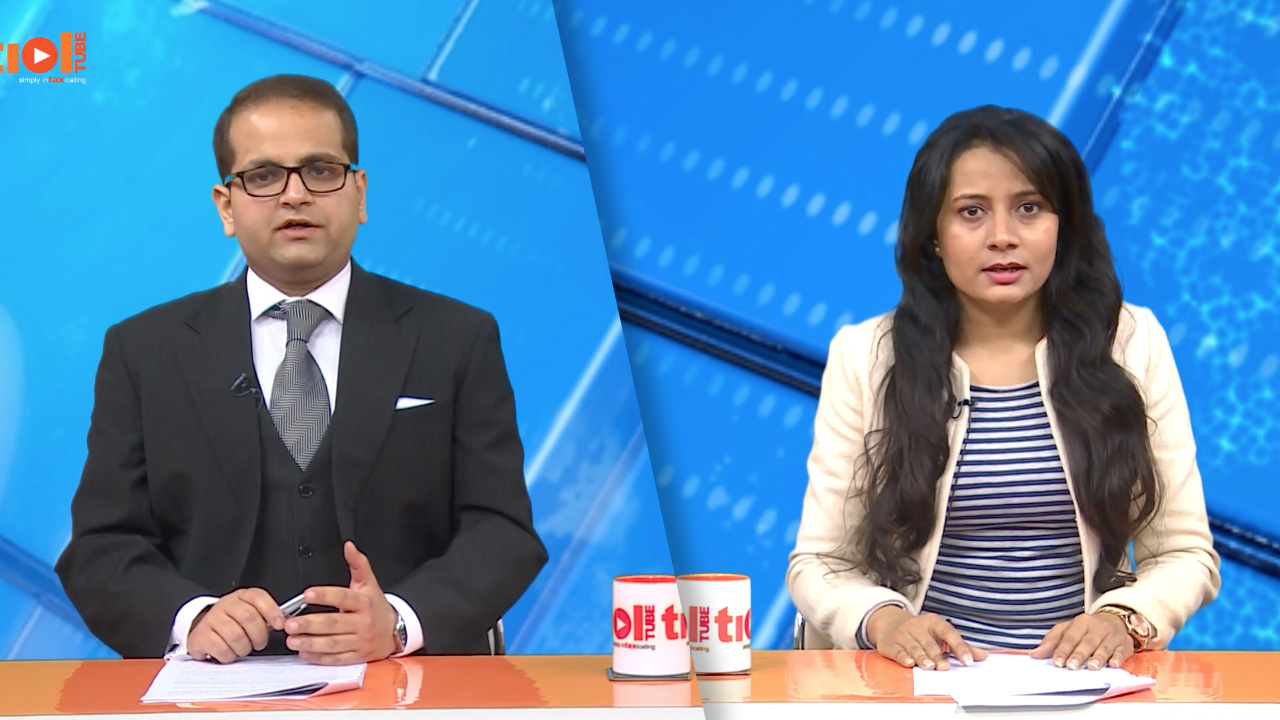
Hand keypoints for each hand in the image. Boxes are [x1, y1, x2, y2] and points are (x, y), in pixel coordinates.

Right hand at [188, 588, 284, 662]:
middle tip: (259, 643)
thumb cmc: (232, 623)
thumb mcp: (250, 613)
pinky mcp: (200, 636)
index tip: (280, 625)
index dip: (272, 611)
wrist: (203, 630)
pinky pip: (221, 649)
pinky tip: (229, 653)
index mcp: (241, 597)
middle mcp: (225, 605)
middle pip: (249, 617)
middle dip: (259, 635)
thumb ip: (266, 615)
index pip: (258, 597)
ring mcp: (211, 619)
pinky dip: (229, 655)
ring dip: (244, 648)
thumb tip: (286, 621)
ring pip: (236, 635)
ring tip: (243, 648)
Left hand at [285, 541, 398, 664]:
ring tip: (293, 640)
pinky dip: (320, 658)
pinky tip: (305, 653)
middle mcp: (363, 622)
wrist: (395, 630)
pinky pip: (337, 659)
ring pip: (334, 643)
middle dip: (310, 624)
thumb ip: (357, 564)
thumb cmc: (376, 606)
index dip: (325, 595)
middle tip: (290, 624)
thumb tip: (349, 546)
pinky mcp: (357, 657)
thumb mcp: (369, 583)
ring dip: (311, 643)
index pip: (343, 597)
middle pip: (334, 624)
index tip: (307, 594)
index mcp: (363, 602)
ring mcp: (360, 641)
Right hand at [868, 606, 986, 669]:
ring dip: (922, 657)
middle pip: (929, 643)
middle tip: (945, 667)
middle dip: (937, 655)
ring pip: (914, 648)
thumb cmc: (920, 631)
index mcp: (933, 622)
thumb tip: (982, 655)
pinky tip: (909, 662)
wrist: (889, 623)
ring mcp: (903, 635)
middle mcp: (917, 626)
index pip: (948, 632)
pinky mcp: (891, 644)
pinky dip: (903, 657)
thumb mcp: (939, 633)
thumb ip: (961, 645)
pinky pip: (898, 651)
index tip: (968, 659)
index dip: (959, 646)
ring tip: (929, 666)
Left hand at [1030, 612, 1132, 669]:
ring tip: (1091, 667)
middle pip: (1086, 642)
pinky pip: (1121, 651)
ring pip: (1104, 647)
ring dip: (1098, 657)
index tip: (1057, 662)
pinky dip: (1118, 658)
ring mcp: (1112, 636)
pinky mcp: (1124, 644)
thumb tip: (1034, 654)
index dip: (1062, 650)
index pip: (1069, 637)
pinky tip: (1113, 664)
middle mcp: (1097, 627)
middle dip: (1078, 655)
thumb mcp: (1067, 630)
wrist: (1115, 621)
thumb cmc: (1086, 629)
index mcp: (1080, 622)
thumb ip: (1051, 641)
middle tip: (1071, 666)